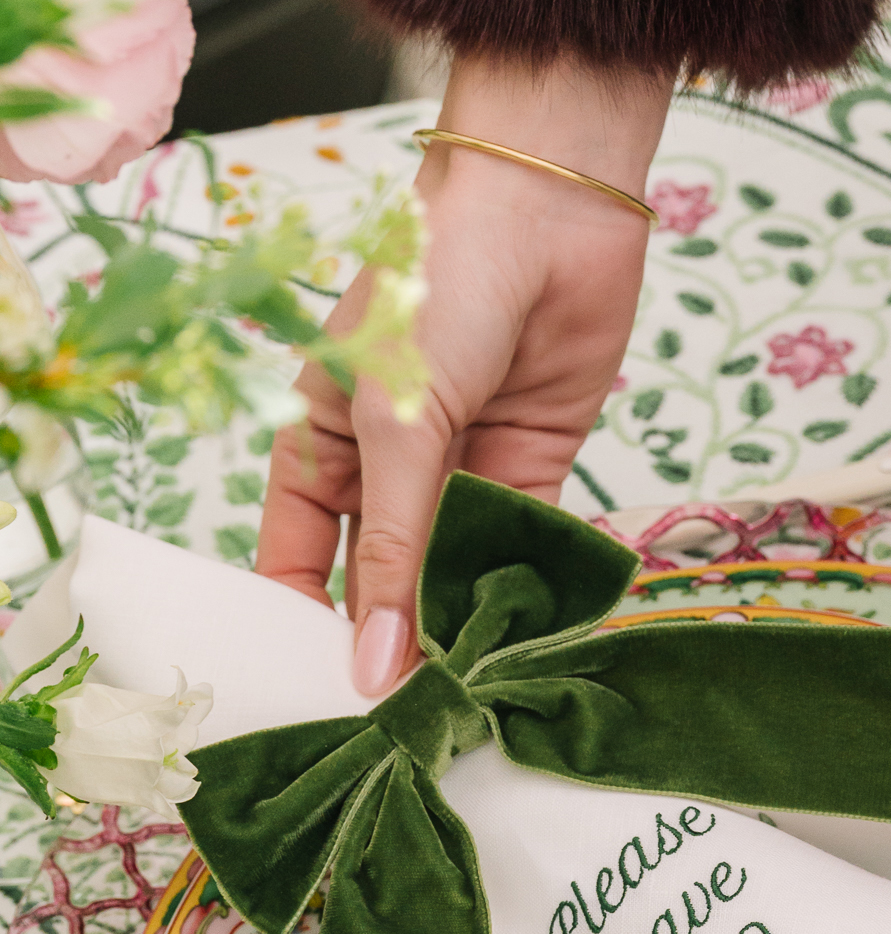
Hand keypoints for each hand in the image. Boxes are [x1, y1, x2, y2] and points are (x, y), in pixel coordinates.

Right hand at [256, 52, 672, 696]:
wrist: (548, 203)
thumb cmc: (435, 283)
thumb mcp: (396, 424)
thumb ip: (393, 550)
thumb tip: (373, 665)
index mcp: (319, 447)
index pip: (299, 566)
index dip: (311, 635)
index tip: (331, 708)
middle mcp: (387, 471)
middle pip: (384, 584)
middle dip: (399, 647)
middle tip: (417, 730)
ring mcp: (461, 472)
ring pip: (456, 574)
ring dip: (466, 629)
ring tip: (475, 704)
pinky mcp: (533, 468)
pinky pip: (522, 549)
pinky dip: (526, 592)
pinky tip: (527, 645)